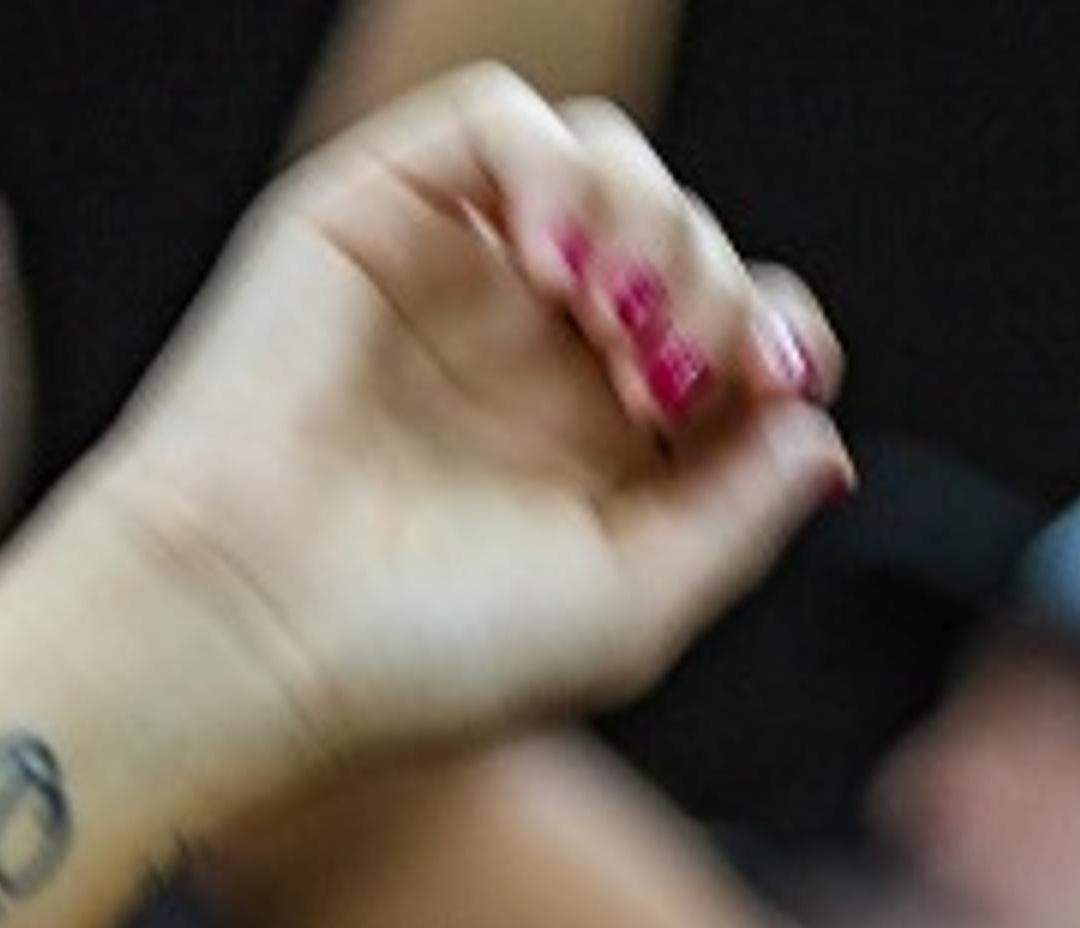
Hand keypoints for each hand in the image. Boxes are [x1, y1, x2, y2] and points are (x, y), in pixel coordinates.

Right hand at [47, 67, 846, 783]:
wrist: (258, 637)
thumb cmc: (428, 653)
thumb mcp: (635, 604)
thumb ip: (742, 511)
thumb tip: (820, 428)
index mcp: (607, 444)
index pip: (742, 333)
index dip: (781, 336)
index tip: (774, 381)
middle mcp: (536, 352)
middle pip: (689, 242)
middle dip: (715, 292)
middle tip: (666, 373)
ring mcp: (458, 278)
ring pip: (606, 164)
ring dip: (652, 224)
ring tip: (613, 323)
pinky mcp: (373, 215)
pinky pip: (498, 121)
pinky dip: (554, 169)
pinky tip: (553, 270)